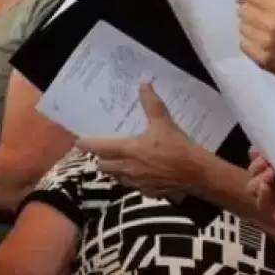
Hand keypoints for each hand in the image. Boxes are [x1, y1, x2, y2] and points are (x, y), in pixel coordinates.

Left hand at [78, 84, 203, 198]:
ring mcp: (135, 182)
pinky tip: (140, 172)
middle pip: (103, 165)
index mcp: (128, 150)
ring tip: (120, 160)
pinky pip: (131, 186)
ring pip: (115, 177)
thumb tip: (144, 83)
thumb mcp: (164, 122)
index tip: (79, 140)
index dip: (86, 144)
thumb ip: (151, 103)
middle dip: (101, 158)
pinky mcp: (146, 192)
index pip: (98, 148)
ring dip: (114, 169)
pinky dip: (130, 179)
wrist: (195, 173)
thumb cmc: (177, 147)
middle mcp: (127, 168)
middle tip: (104, 149)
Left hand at [237, 0, 274, 82]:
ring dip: (248, 26)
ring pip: (242, 27)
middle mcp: (271, 22)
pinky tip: (257, 41)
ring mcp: (264, 42)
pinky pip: (243, 44)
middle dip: (246, 10)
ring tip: (257, 28)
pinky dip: (248, 41)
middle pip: (243, 11)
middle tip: (252, 13)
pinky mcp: (261, 58)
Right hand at [247, 148, 274, 232]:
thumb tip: (274, 141)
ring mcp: (271, 197)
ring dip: (257, 178)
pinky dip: (262, 192)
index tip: (258, 149)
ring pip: (252, 188)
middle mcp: (271, 182)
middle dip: (255, 166)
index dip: (255, 154)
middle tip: (265, 161)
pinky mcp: (273, 211)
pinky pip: (261, 202)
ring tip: (269, 172)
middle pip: (252, 174)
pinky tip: (267, 185)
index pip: (256, 159)